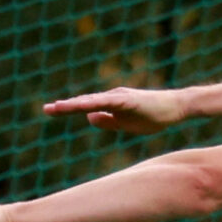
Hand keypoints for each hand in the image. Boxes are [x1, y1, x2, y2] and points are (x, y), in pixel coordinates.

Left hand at [40, 85, 190, 135]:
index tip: (50, 111)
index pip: (84, 107)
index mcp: (110, 104)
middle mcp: (112, 97)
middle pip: (84, 102)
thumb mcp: (125, 124)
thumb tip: (88, 117)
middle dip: (65, 106)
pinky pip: (109, 102)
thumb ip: (108, 120)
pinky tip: (84, 106)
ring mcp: (120, 97)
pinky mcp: (129, 99)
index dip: (67, 109)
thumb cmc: (153, 116)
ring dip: (76, 104)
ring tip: (58, 107)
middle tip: (45, 109)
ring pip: (93, 100)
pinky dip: (95, 103)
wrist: (176, 108)